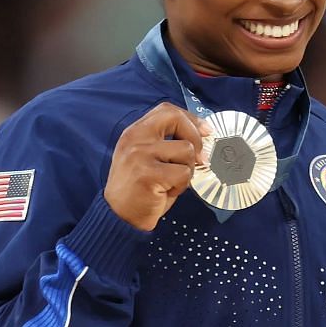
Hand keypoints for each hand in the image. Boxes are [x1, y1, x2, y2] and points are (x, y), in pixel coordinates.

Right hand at [104, 103, 210, 230]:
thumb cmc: (141, 187)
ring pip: (186, 150)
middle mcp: (135, 138)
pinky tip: (167, 191)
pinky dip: (182, 185)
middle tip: (199, 157)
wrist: (119, 216)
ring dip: (187, 169)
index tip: (206, 131)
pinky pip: (183, 173)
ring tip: (172, 182)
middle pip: (176, 119)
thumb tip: (204, 135)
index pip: (167, 110)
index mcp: (135, 131)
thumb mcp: (148, 156)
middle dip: (195, 137)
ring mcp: (140, 155)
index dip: (191, 118)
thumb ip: (167, 141)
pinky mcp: (148, 174)